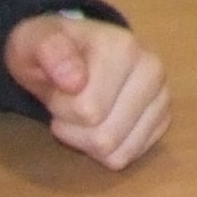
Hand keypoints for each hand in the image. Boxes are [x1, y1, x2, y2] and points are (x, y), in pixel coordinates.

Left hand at [3, 12, 170, 169]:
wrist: (73, 51)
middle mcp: (151, 71)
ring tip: (83, 115)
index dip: (61, 108)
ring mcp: (161, 96)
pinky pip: (129, 155)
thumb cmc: (51, 52)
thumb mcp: (34, 41)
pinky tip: (100, 125)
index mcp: (123, 48)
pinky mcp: (162, 119)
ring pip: (118, 151)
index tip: (57, 88)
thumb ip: (50, 51)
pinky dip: (107, 151)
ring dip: (88, 142)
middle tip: (68, 104)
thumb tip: (74, 82)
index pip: (87, 110)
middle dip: (74, 129)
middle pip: (105, 137)